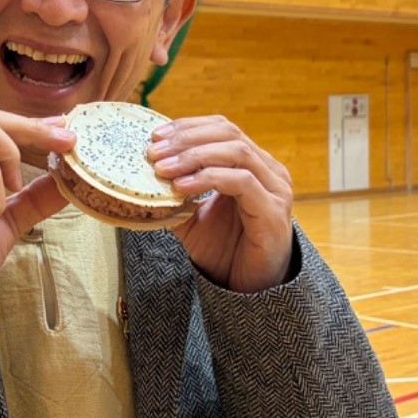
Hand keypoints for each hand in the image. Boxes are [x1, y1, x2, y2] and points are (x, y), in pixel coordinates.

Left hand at [148, 116, 295, 293]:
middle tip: (154, 151)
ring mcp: (275, 189)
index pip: (222, 128)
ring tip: (162, 169)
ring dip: (194, 156)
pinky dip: (209, 178)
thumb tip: (141, 175)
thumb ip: (174, 195)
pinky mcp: (274, 211)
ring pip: (236, 152)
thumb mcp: (191, 217)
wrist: (248, 290)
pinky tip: (183, 187)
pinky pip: (242, 182)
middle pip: (228, 134)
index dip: (188, 127)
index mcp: (253, 164)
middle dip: (186, 139)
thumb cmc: (225, 251)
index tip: (155, 136)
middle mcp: (269, 171)